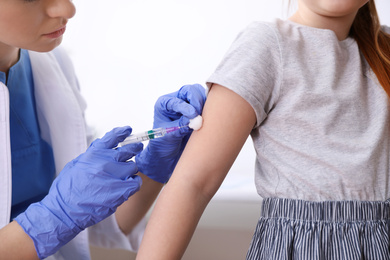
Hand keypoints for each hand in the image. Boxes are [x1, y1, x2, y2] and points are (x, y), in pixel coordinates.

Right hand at [15, 126, 142, 258]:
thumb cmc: (67, 190)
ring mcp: (114, 176)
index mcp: (93, 154)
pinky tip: (129, 185)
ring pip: (133, 167)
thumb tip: (101, 146)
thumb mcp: (75, 165)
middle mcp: (105, 162)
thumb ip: (91, 155)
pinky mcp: (120, 191)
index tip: (128, 130)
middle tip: (138, 148)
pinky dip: (134, 183)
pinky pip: (136, 182)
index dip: (122, 132)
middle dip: (134, 149)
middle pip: (128, 150)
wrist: (64, 211)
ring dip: (130, 171)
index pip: (112, 137)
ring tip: (125, 176)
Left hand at [136, 84, 206, 182]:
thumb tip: (195, 120)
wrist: (168, 154)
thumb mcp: (169, 136)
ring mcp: (189, 105)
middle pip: (189, 91)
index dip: (185, 107)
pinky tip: (210, 118)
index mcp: (164, 104)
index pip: (176, 100)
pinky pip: (207, 104)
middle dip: (196, 100)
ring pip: (200, 95)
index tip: (192, 115)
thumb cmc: (163, 144)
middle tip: (200, 113)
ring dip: (205, 104)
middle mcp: (177, 101)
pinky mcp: (200, 111)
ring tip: (204, 117)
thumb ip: (181, 126)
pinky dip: (210, 108)